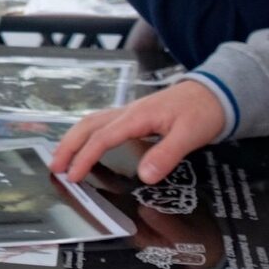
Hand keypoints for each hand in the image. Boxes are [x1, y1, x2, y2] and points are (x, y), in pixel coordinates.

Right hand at [51, 78, 224, 183]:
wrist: (214, 92)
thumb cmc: (203, 111)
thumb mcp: (190, 136)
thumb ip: (166, 155)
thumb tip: (144, 176)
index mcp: (137, 116)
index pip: (102, 138)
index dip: (84, 158)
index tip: (73, 176)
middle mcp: (127, 112)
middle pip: (87, 126)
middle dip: (67, 146)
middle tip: (54, 167)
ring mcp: (128, 112)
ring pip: (90, 122)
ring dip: (72, 139)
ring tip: (60, 157)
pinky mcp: (133, 116)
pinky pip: (101, 123)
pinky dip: (86, 134)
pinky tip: (85, 145)